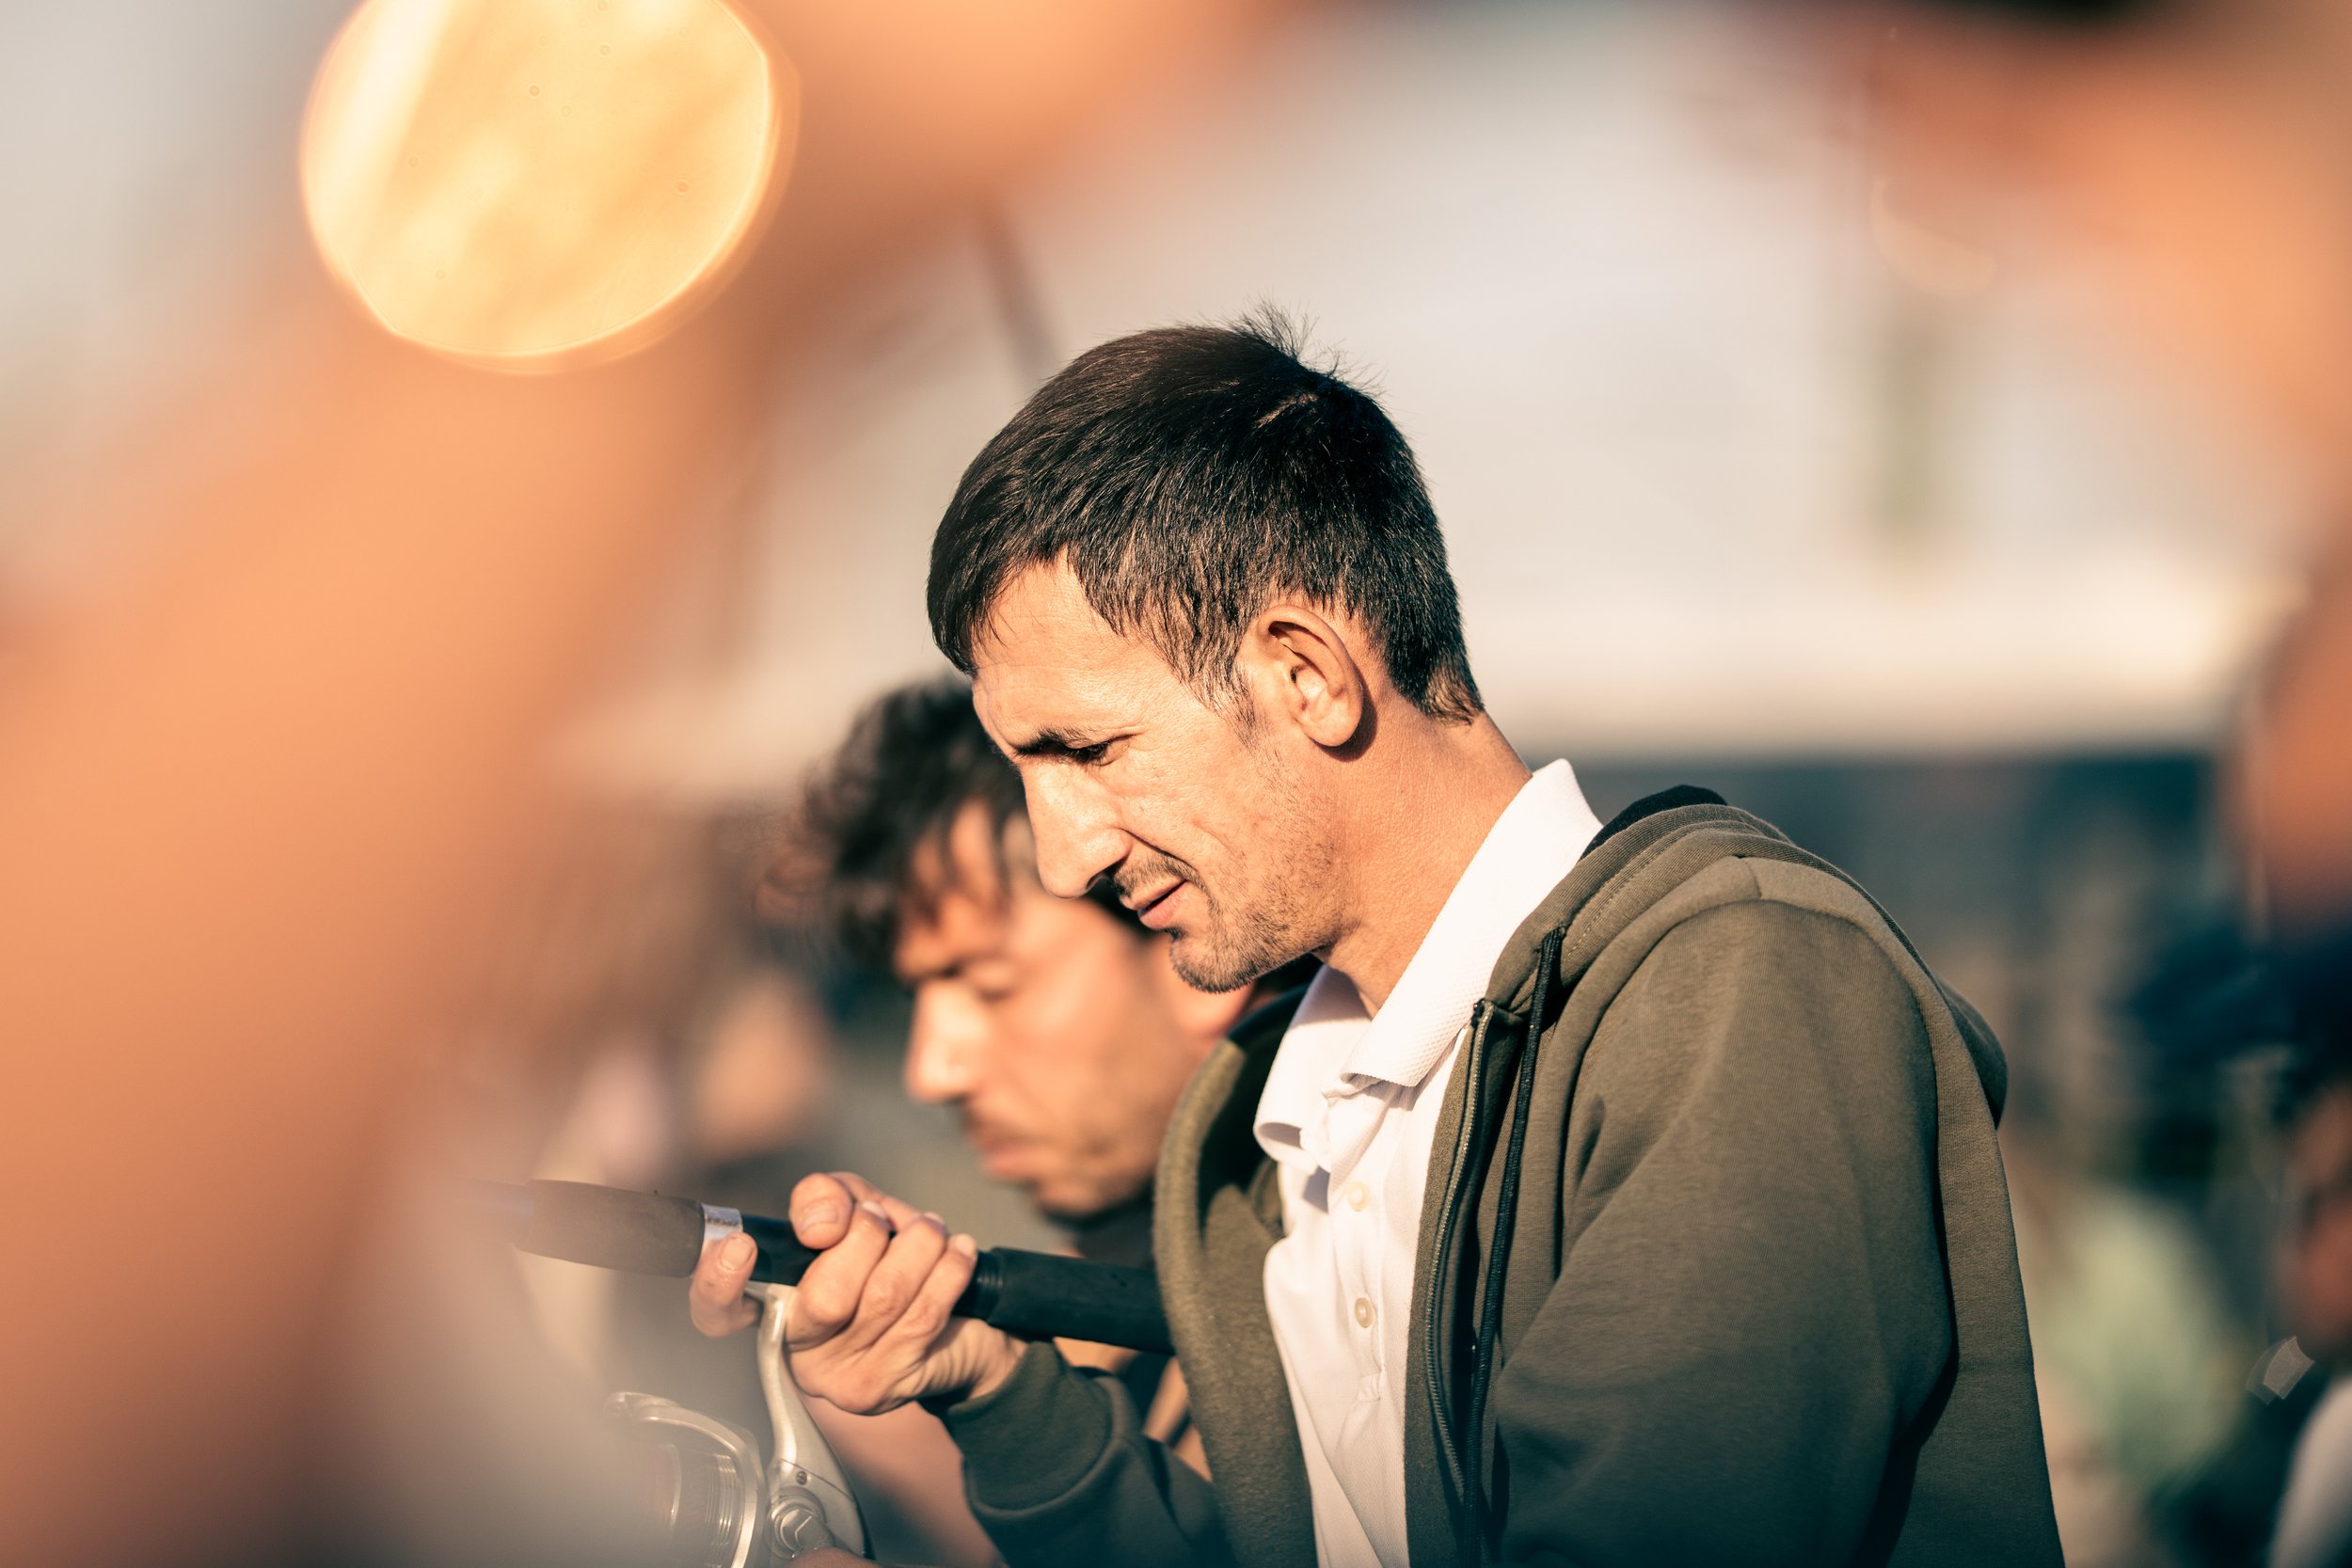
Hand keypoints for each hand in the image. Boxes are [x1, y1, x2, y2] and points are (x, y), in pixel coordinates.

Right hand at [686, 1171, 1023, 1413]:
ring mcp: (840, 1379)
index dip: (717, 1282)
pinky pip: (923, 1316)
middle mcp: (798, 1351)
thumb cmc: (894, 1260)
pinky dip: (948, 1270)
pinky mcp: (887, 1388)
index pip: (718, 1311)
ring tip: (930, 1229)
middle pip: (826, 1297)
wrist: (966, 1324)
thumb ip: (828, 1197)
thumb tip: (822, 1222)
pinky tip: (959, 1250)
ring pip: (884, 1298)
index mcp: (774, 1307)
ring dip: (919, 1245)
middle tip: (885, 1220)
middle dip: (868, 1238)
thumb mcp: (856, 1211)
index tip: (741, 1245)